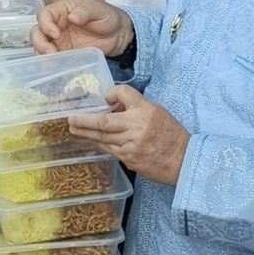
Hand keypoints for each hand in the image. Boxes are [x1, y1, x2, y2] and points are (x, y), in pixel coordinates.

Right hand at [33, 0, 134, 59]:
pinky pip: (52, 58)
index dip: (45, 24)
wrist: (119, 35)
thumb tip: (71, 17)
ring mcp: (59, 40)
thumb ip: (85, 11)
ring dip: (42, 54)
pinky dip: (51, 63)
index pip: (44, 15)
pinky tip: (57, 67)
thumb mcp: (99, 10)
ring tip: (53, 62)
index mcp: (62, 10)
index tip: (56, 34)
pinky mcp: (65, 53)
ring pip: (41, 46)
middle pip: (37, 32)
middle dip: (40, 42)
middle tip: (51, 52)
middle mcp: (57, 24)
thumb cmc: (108, 17)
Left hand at [67, 84, 187, 185]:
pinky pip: (110, 149)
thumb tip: (113, 103)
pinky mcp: (129, 160)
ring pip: (102, 138)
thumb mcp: (156, 112)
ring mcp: (131, 146)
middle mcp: (136, 128)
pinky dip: (99, 143)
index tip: (105, 96)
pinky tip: (92, 140)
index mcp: (145, 112)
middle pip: (103, 122)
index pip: (123, 94)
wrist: (183, 160)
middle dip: (84, 120)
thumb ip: (134, 107)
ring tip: (75, 129)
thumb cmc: (171, 134)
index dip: (112, 94)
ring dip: (86, 133)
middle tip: (71, 118)